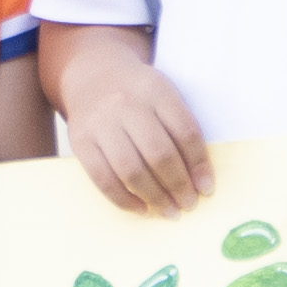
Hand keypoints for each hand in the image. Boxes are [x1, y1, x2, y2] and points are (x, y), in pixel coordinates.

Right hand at [48, 40, 210, 216]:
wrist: (93, 76)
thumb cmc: (139, 94)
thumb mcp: (163, 94)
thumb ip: (180, 127)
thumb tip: (198, 179)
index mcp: (155, 89)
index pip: (185, 132)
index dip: (199, 164)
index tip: (207, 189)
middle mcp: (125, 104)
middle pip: (158, 154)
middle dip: (178, 185)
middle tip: (189, 204)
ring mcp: (99, 123)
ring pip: (131, 170)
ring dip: (154, 197)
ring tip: (169, 211)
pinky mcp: (80, 141)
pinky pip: (102, 178)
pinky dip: (124, 199)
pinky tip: (141, 208)